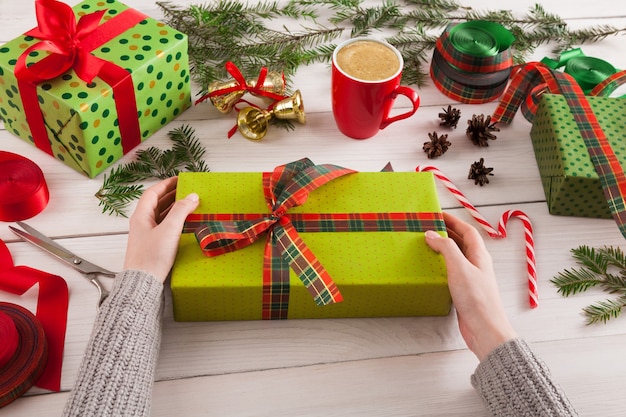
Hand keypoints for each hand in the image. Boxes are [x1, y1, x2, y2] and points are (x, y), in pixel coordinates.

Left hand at [123, 177, 199, 282]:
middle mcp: (141, 223)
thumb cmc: (152, 256)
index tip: (179, 179)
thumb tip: (192, 196)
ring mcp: (146, 235)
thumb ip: (181, 211)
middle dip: (171, 195)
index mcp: (141, 216)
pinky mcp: (152, 245)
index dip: (166, 184)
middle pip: (156, 203)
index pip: (152, 193)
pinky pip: (163, 226)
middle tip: (186, 190)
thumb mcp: (169, 230)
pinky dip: (173, 220)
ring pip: (160, 215)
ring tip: (188, 203)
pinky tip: (183, 222)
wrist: (142, 282)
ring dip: (173, 208)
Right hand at [425, 212, 516, 360]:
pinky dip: (442, 266)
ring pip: (457, 257)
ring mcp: (471, 278)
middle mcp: (477, 264)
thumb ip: (446, 248)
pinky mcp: (464, 291)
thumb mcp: (459, 267)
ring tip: (427, 244)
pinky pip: (452, 271)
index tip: (438, 214)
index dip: (454, 221)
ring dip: (443, 249)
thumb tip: (432, 234)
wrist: (485, 329)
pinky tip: (432, 269)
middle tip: (430, 227)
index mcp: (479, 255)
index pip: (467, 231)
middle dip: (447, 232)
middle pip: (462, 242)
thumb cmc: (477, 299)